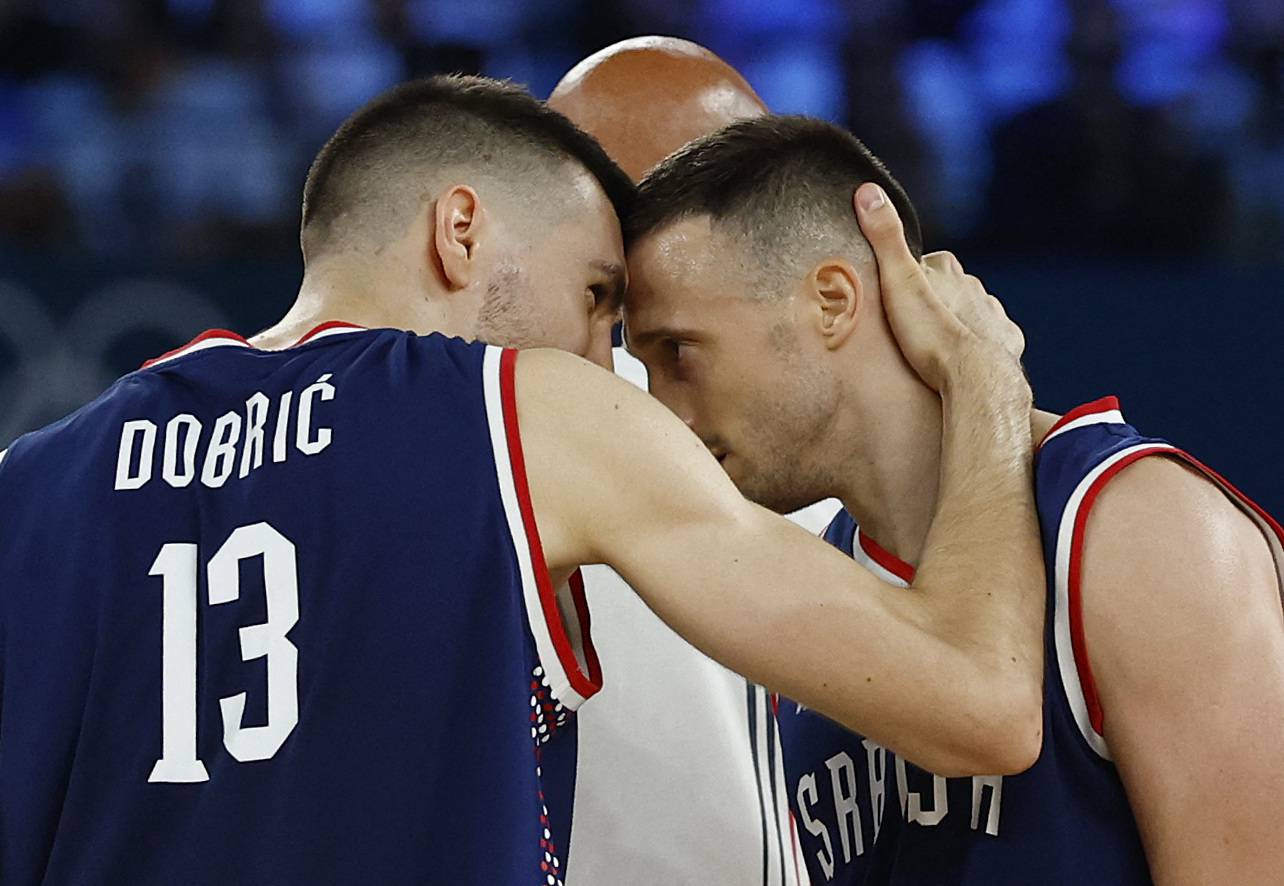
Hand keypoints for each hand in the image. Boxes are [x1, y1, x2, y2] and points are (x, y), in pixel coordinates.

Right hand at [853, 183, 1025, 391]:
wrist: (974, 379)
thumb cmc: (932, 334)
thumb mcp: (897, 281)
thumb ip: (884, 237)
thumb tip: (868, 189)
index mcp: (948, 269)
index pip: (921, 264)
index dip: (903, 279)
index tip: (888, 298)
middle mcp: (976, 286)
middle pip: (947, 287)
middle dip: (930, 300)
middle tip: (905, 325)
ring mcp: (994, 314)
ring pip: (970, 310)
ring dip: (954, 322)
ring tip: (931, 345)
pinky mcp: (1006, 343)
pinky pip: (991, 338)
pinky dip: (977, 344)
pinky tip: (961, 359)